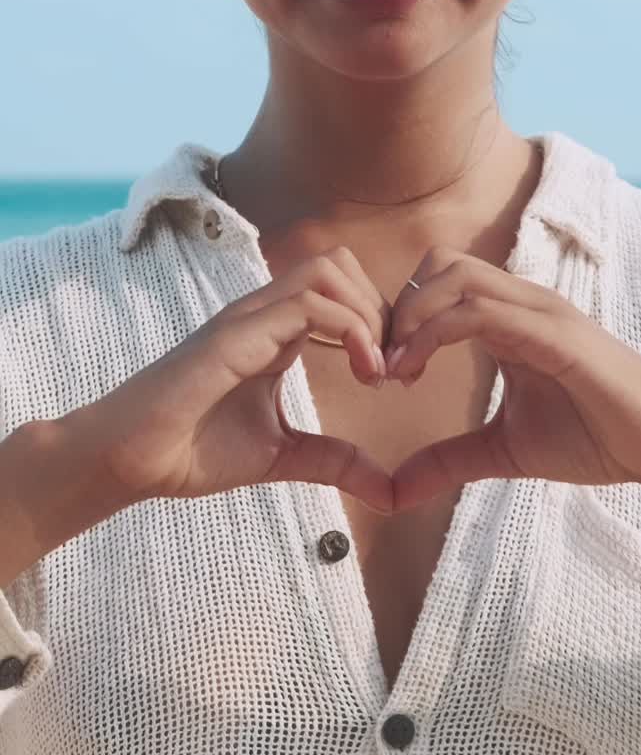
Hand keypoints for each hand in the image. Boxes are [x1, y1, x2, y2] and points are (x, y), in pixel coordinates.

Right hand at [86, 249, 392, 511]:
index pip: (342, 288)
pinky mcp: (238, 333)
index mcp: (276, 330)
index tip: (395, 375)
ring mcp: (250, 316)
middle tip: (393, 369)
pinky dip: (351, 329)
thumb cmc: (193, 450)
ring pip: (329, 269)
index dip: (380, 321)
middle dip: (382, 309)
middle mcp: (265, 312)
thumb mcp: (283, 457)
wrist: (130, 459)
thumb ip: (334, 462)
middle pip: (342, 263)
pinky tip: (361, 373)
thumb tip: (388, 491)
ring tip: (376, 370)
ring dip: (368, 314)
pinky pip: (308, 302)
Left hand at [384, 247, 640, 511]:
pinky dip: (434, 333)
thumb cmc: (594, 437)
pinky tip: (415, 372)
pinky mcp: (553, 333)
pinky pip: (480, 312)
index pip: (439, 282)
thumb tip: (396, 491)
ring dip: (410, 318)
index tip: (382, 369)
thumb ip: (450, 459)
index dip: (400, 317)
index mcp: (510, 318)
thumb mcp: (504, 450)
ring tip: (396, 370)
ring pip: (454, 277)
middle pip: (439, 264)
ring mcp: (538, 312)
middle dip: (398, 309)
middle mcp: (522, 302)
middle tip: (382, 366)